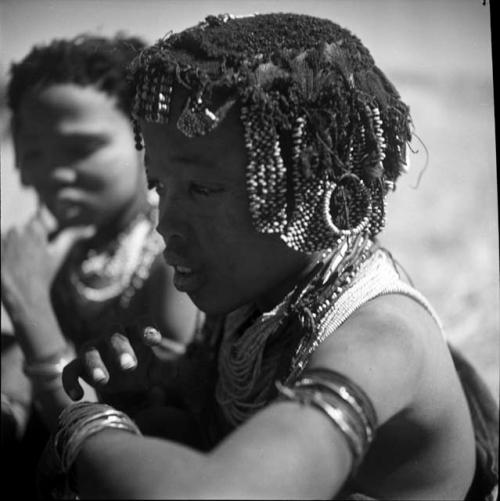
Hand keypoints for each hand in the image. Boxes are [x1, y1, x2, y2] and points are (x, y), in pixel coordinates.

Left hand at [1, 207, 95, 311]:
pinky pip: (2, 241)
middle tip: (31, 255)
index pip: (39, 216)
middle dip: (27, 236)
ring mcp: (3, 238)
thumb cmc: (43, 275)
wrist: (22, 294)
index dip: (42, 227)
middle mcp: (16, 229)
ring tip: (20, 259)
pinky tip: (11, 261)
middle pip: (23, 224)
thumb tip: (91, 229)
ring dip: (15, 242)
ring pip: (10, 232)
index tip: (44, 239)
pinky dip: (5, 248)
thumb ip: (72, 236)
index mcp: (34, 229)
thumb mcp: (58, 254)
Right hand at [62, 325, 184, 400]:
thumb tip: (175, 372)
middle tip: (130, 366)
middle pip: (115, 334)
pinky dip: (71, 382)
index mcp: (135, 332)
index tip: (155, 341)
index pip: (142, 322)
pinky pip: (70, 370)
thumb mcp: (154, 371)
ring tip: (103, 381)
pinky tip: (78, 396)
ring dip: (95, 365)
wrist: (119, 379)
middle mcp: (113, 336)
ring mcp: (94, 349)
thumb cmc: (140, 369)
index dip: (148, 329)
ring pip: (90, 351)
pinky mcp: (79, 366)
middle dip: (121, 348)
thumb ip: (164, 371)